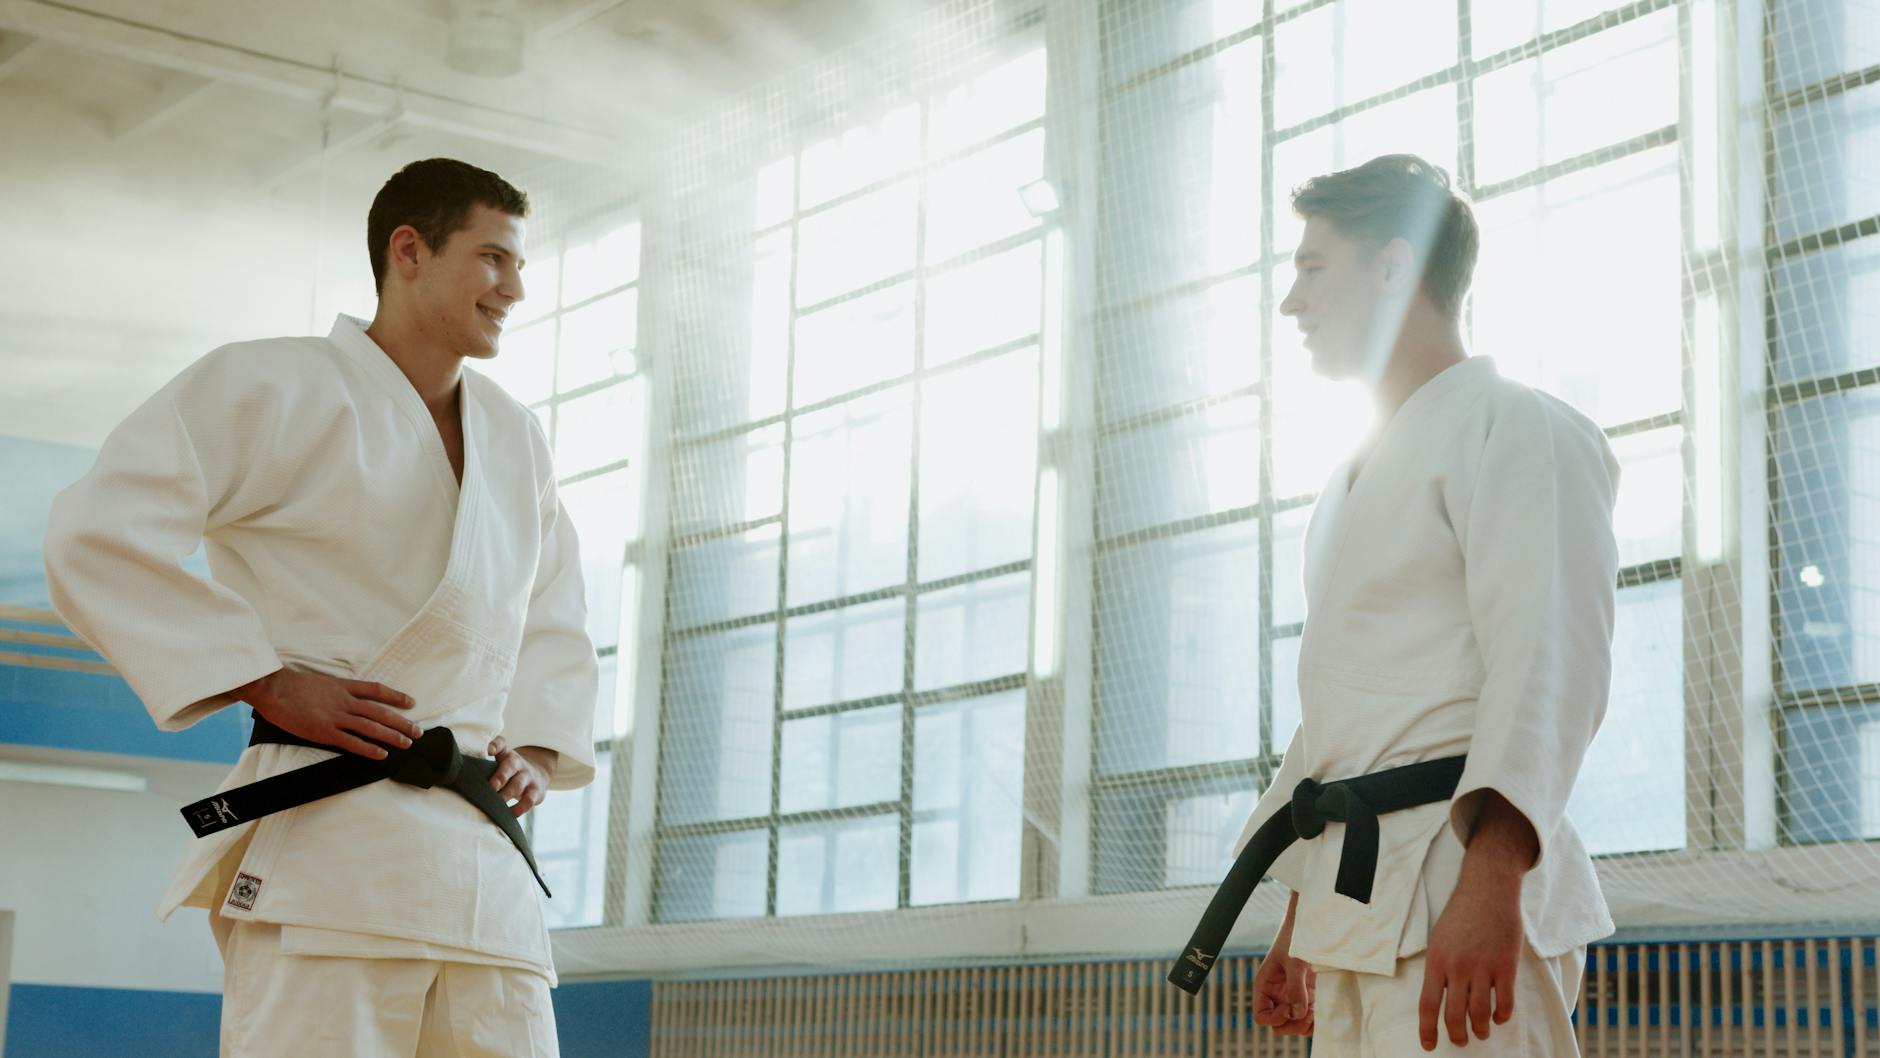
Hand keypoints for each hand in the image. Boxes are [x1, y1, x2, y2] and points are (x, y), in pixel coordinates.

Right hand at [238, 668, 421, 759]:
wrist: (273, 689)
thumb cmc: (292, 686)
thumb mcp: (321, 682)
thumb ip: (337, 691)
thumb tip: (348, 698)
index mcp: (343, 686)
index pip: (377, 690)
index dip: (396, 696)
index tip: (411, 702)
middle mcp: (345, 701)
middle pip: (380, 712)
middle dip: (402, 722)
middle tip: (419, 731)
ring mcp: (336, 717)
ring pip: (371, 727)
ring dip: (392, 736)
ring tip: (407, 743)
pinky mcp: (324, 732)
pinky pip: (352, 742)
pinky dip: (369, 749)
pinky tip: (382, 755)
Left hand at [487, 736, 557, 817]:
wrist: (537, 775)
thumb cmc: (509, 771)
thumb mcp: (500, 762)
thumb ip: (484, 764)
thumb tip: (464, 775)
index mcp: (506, 754)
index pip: (502, 744)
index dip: (495, 745)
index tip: (488, 750)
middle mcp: (518, 763)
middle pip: (510, 766)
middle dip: (499, 777)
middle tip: (490, 788)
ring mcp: (528, 777)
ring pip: (517, 785)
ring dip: (506, 795)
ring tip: (495, 805)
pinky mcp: (535, 791)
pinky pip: (528, 800)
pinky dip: (519, 808)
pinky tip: (509, 814)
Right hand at [1253, 907, 1315, 1037]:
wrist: (1314, 927)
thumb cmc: (1296, 939)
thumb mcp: (1294, 961)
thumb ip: (1295, 987)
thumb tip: (1297, 1014)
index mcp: (1266, 986)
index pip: (1261, 1016)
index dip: (1274, 1018)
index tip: (1289, 1008)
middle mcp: (1278, 996)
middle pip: (1279, 1025)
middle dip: (1292, 1025)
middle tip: (1308, 1013)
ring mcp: (1294, 998)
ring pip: (1296, 1025)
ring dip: (1305, 1025)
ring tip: (1316, 1012)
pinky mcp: (1310, 997)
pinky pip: (1310, 1019)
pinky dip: (1316, 1021)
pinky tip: (1323, 1013)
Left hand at [1417, 869, 1522, 1049]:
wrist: (1487, 890)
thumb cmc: (1461, 914)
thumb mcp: (1438, 939)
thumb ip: (1439, 968)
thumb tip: (1439, 997)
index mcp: (1436, 961)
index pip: (1428, 1005)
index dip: (1427, 1030)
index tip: (1429, 1045)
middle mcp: (1458, 968)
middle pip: (1454, 1015)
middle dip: (1457, 1035)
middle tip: (1461, 1041)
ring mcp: (1483, 968)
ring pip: (1480, 1013)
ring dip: (1481, 1029)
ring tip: (1482, 1032)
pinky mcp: (1506, 966)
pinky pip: (1505, 1002)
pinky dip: (1502, 1016)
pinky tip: (1500, 1017)